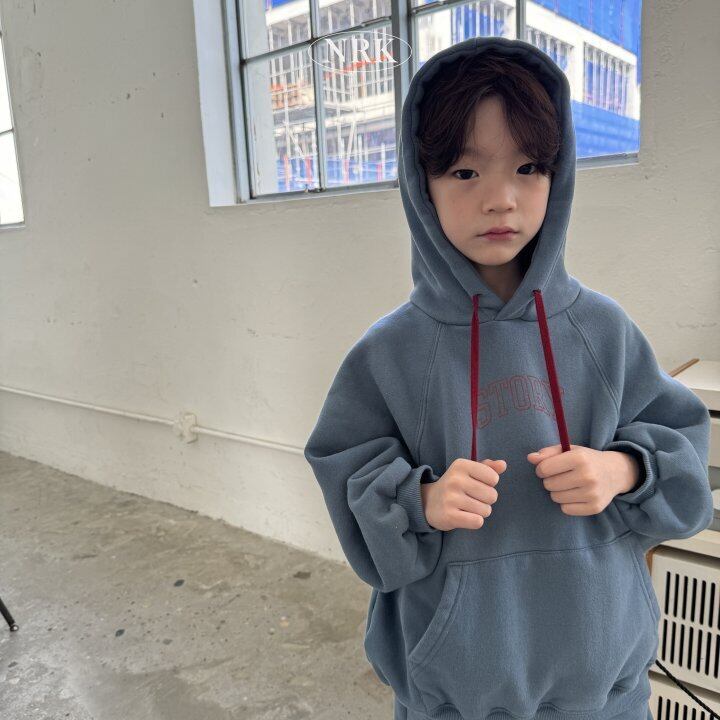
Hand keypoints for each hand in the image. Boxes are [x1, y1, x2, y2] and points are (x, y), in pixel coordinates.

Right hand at [421, 458, 506, 530]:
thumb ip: (488, 467)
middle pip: (492, 496)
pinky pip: (477, 522)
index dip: (489, 484)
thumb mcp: (469, 472)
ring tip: (467, 507)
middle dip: (486, 500)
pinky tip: (465, 517)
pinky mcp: (449, 515)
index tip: (476, 484)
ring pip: (486, 510)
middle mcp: (455, 479)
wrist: (428, 502)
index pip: (493, 478)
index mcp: (461, 465)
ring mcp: (451, 498)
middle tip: (471, 498)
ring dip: (480, 512)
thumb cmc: (456, 486)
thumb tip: (503, 464)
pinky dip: (475, 521)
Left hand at [526, 444, 640, 515]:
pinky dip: (566, 503)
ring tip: (568, 485)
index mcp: (579, 458)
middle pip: (549, 484)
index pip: (545, 468)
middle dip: (550, 480)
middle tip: (561, 476)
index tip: (548, 468)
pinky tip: (575, 494)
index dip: (542, 469)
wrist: (615, 472)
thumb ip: (548, 453)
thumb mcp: (569, 450)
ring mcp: (592, 493)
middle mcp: (587, 476)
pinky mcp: (594, 507)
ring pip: (556, 497)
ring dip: (557, 492)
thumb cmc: (586, 460)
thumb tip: (530, 458)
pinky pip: (566, 509)